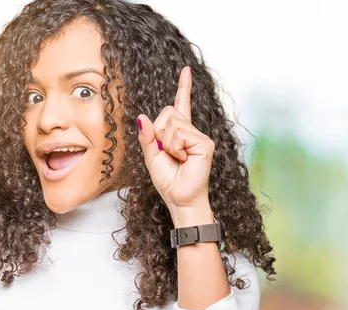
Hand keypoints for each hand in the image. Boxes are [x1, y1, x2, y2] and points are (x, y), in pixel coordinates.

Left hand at [137, 66, 214, 213]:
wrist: (180, 200)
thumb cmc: (169, 181)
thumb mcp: (150, 157)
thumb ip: (147, 136)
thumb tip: (142, 116)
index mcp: (180, 133)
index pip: (181, 105)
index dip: (183, 87)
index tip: (186, 70)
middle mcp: (192, 132)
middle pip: (168, 112)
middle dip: (159, 132)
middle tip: (169, 153)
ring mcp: (200, 136)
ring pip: (172, 123)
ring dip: (167, 143)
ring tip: (177, 159)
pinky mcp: (205, 143)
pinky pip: (179, 134)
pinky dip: (174, 148)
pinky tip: (184, 159)